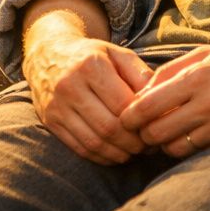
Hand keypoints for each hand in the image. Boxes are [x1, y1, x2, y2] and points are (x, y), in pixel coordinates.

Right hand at [23, 30, 152, 164]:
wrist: (49, 54)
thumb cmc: (92, 55)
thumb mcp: (118, 54)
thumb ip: (141, 75)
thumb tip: (160, 102)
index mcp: (91, 65)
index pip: (123, 104)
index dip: (143, 121)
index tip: (156, 128)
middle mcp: (70, 85)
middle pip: (109, 127)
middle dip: (133, 143)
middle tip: (149, 146)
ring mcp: (57, 105)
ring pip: (94, 142)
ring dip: (119, 153)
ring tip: (135, 152)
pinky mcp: (49, 121)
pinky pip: (80, 148)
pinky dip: (101, 157)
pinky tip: (115, 154)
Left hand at [119, 41, 209, 157]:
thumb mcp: (208, 53)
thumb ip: (173, 70)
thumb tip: (144, 90)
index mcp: (197, 78)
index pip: (148, 106)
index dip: (130, 116)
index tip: (126, 116)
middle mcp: (207, 105)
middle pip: (156, 133)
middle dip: (142, 133)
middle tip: (141, 128)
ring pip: (173, 148)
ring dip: (163, 143)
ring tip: (163, 132)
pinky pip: (196, 152)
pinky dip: (185, 147)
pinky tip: (186, 136)